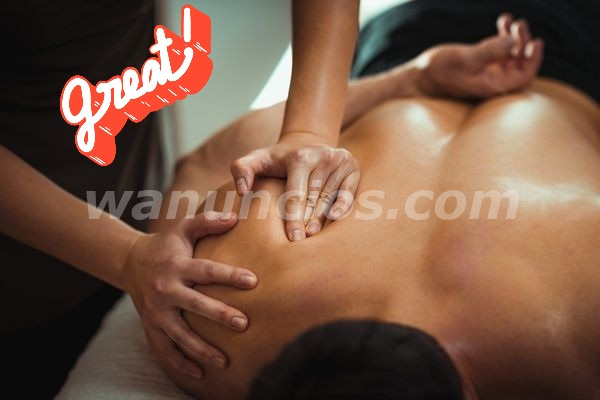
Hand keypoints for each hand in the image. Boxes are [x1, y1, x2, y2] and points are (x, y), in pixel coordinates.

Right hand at [121, 211, 257, 378]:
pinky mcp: (151, 327)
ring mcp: (156, 312)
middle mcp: (165, 290)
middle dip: (218, 314)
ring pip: (179, 334)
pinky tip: (200, 374)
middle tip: (243, 324)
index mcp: (176, 265)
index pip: (206, 270)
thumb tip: (235, 217)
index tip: (253, 281)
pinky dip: (180, 364)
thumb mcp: (183, 228)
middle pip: (194, 304)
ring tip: (224, 362)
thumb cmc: (166, 245)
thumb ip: (207, 221)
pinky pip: (164, 349)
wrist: (130, 263)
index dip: (229, 275)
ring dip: (201, 349)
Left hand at [230, 132, 359, 240]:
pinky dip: (342, 208)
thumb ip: (241, 169)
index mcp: (300, 157)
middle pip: (314, 199)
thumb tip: (242, 190)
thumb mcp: (256, 158)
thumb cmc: (277, 158)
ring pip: (330, 199)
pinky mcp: (352, 167)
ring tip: (314, 239)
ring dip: (323, 220)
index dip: (293, 219)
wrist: (305, 142)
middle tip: (302, 245)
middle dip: (307, 223)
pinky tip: (334, 221)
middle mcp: (322, 156)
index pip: (296, 195)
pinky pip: (348, 193)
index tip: (292, 240)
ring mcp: (339, 161)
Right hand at [412, 13, 543, 98]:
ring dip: (515, 36)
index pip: (523, 77)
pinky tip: (503, 20)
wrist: (419, 77)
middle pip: (520, 63)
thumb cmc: (439, 72)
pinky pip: (500, 48)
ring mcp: (488, 71)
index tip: (535, 42)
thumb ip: (490, 52)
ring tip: (511, 21)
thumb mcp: (465, 59)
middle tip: (519, 25)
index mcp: (492, 87)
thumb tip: (512, 42)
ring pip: (512, 54)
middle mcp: (493, 81)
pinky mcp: (481, 62)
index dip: (534, 61)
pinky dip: (504, 34)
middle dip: (523, 43)